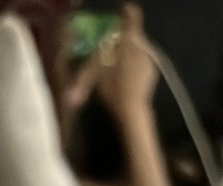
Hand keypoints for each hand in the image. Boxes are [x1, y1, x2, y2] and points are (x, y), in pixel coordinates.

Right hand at [96, 4, 157, 119]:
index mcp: (129, 43)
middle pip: (134, 35)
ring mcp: (149, 60)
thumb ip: (99, 53)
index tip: (124, 9)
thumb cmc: (113, 89)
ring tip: (117, 60)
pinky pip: (141, 61)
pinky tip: (126, 74)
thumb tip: (100, 42)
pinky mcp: (152, 72)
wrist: (132, 110)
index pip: (132, 20)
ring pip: (137, 49)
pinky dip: (133, 63)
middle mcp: (142, 48)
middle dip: (124, 36)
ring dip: (128, 51)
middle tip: (112, 42)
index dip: (128, 12)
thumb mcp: (98, 71)